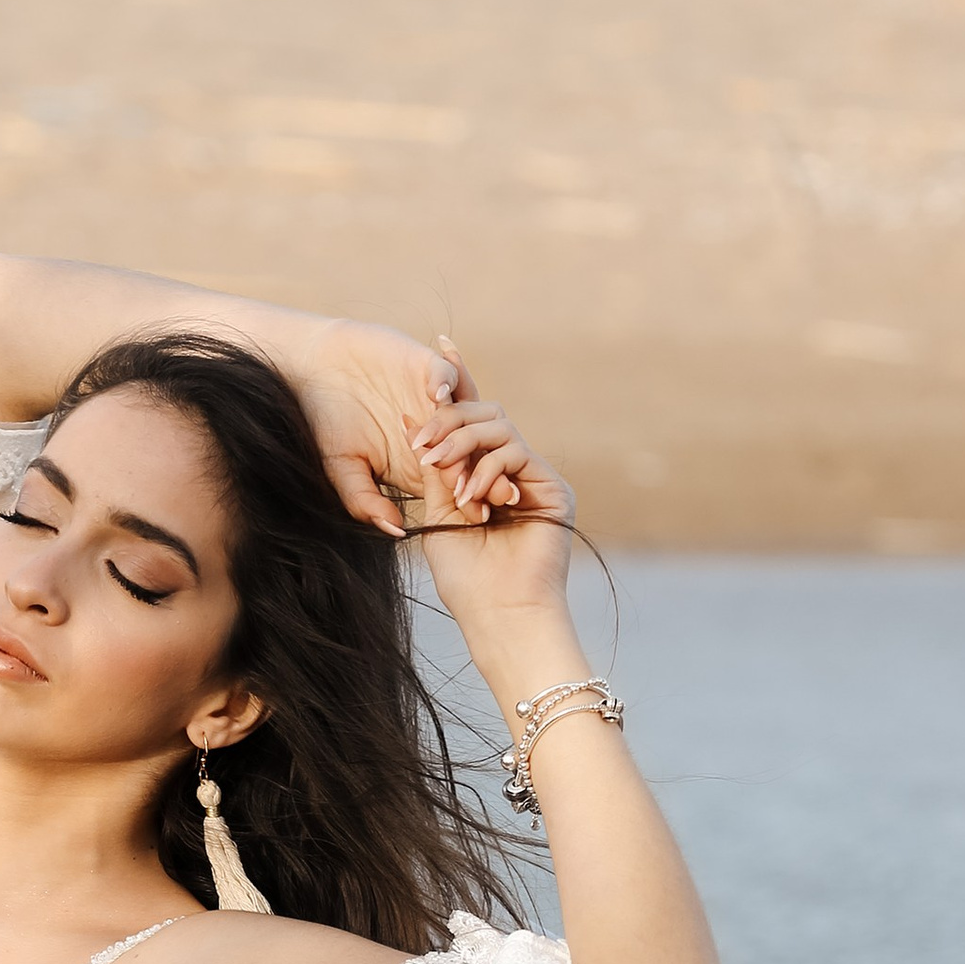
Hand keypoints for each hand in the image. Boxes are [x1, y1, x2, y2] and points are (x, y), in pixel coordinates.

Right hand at [285, 317, 465, 532]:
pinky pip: (447, 375)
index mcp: (420, 465)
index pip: (455, 486)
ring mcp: (433, 400)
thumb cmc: (324, 427)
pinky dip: (446, 383)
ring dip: (468, 431)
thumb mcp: (342, 472)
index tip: (478, 515)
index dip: (469, 500)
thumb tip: (397, 532)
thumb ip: (367, 503)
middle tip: (499, 488)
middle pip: (473, 453)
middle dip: (485, 471)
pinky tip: (437, 397)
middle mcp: (435, 434)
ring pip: (468, 415)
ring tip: (468, 447)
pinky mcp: (427, 368)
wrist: (313, 374)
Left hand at [402, 346, 576, 623]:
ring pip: (500, 427)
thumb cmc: (465, 581)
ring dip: (464, 444)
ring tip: (443, 473)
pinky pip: (516, 452)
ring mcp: (534, 477)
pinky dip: (488, 469)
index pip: (471, 420)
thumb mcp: (438, 514)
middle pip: (485, 415)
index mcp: (483, 476)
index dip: (458, 383)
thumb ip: (434, 469)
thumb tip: (412, 418)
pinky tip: (472, 498)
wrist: (499, 617)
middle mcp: (512, 472)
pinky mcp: (552, 488)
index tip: (439, 346)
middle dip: (449, 420)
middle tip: (422, 442)